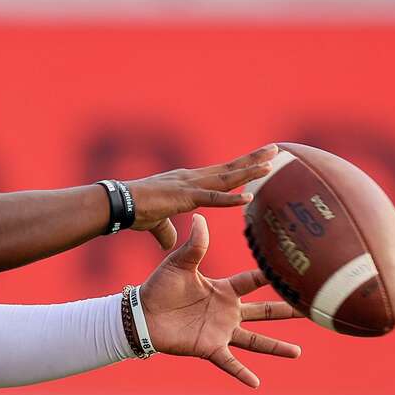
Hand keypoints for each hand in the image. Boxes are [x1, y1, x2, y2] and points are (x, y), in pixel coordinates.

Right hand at [129, 144, 278, 248]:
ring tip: (271, 164)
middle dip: (253, 160)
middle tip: (276, 149)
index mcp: (187, 182)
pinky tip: (248, 198)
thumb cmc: (133, 211)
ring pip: (226, 177)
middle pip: (229, 168)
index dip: (240, 168)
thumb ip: (167, 232)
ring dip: (249, 171)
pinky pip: (212, 198)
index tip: (259, 161)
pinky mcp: (183, 196)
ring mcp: (188, 185)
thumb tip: (170, 244)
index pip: (219, 173)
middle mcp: (191, 178)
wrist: (118, 205)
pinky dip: (231, 199)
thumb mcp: (156, 223)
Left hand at [137, 214, 302, 387]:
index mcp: (223, 290)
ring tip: (297, 352)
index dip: (271, 276)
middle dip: (286, 312)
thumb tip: (201, 217)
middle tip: (311, 311)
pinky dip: (242, 373)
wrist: (141, 313)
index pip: (253, 281)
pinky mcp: (209, 347)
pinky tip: (256, 382)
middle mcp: (227, 311)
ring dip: (275, 347)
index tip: (295, 270)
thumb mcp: (179, 263)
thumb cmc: (159, 286)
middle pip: (263, 312)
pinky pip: (229, 362)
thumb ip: (195, 244)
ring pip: (255, 340)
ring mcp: (220, 331)